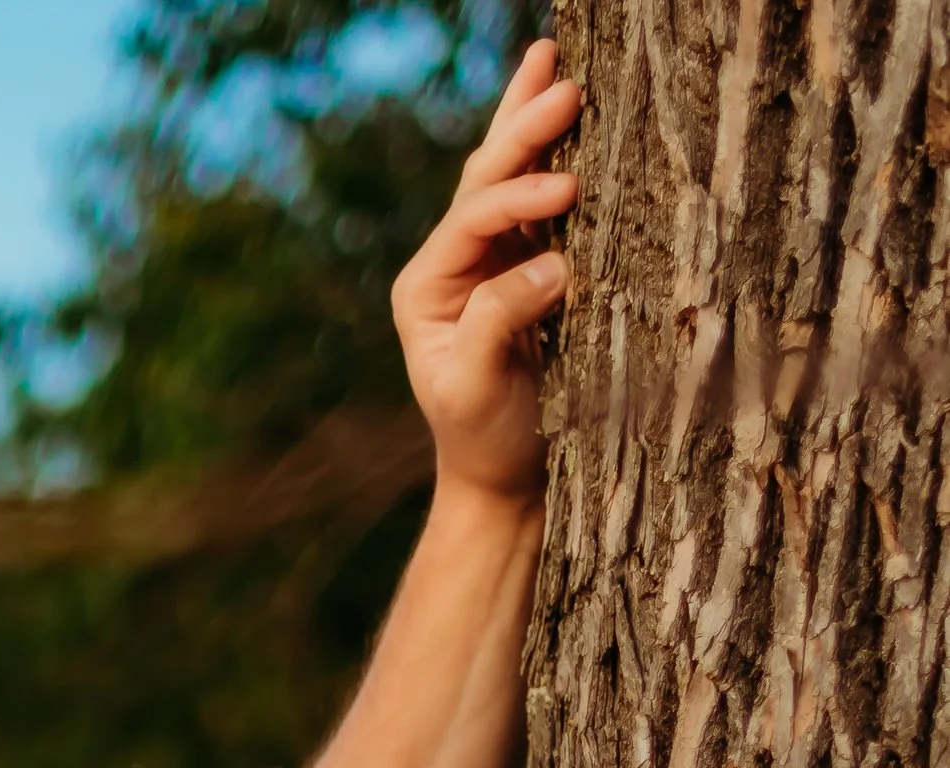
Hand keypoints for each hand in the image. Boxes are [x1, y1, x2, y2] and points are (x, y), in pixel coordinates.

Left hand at [391, 36, 582, 504]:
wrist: (505, 481)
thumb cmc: (488, 441)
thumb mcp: (478, 390)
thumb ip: (500, 322)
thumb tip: (554, 265)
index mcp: (426, 288)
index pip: (473, 220)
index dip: (519, 198)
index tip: (567, 194)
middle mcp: (451, 264)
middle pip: (486, 178)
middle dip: (524, 129)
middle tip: (566, 84)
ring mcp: (489, 260)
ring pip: (509, 174)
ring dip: (532, 119)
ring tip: (552, 59)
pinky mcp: (527, 267)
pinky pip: (539, 198)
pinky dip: (555, 152)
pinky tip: (567, 107)